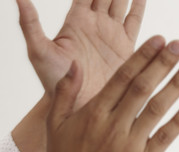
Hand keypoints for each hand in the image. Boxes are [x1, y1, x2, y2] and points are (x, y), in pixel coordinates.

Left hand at [16, 0, 145, 107]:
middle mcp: (96, 24)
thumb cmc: (55, 81)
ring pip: (122, 4)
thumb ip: (30, 23)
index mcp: (77, 21)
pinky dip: (139, 9)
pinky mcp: (127, 48)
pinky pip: (135, 24)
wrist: (79, 104)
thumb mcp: (39, 50)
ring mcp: (112, 35)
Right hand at [46, 35, 178, 151]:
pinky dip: (177, 123)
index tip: (159, 40)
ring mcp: (130, 144)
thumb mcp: (55, 122)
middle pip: (143, 88)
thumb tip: (75, 64)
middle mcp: (114, 124)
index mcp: (95, 111)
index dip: (143, 57)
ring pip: (156, 110)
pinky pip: (163, 139)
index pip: (123, 77)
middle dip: (163, 64)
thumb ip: (65, 92)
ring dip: (175, 87)